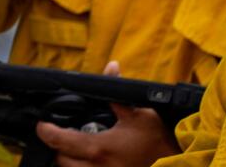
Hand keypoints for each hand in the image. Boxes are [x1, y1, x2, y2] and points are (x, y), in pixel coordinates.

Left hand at [34, 62, 179, 166]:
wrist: (182, 164)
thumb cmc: (161, 143)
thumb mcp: (139, 114)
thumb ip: (117, 91)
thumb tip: (111, 67)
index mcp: (100, 149)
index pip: (59, 140)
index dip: (46, 131)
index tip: (43, 125)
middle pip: (61, 161)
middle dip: (59, 147)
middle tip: (63, 135)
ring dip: (71, 161)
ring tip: (76, 149)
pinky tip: (89, 160)